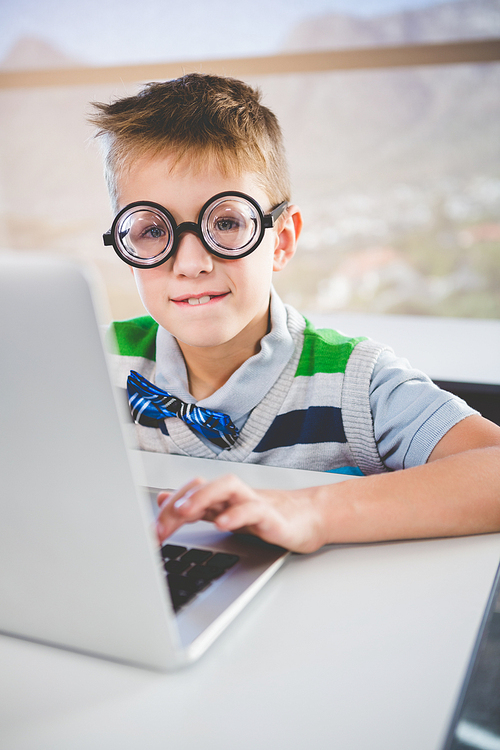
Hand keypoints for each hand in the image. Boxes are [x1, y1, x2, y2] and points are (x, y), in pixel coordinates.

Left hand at [155, 474, 326, 553]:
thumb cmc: (266, 517)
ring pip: (227, 487)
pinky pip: (254, 510)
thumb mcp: (224, 513)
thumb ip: (195, 508)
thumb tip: (163, 499)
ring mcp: (253, 502)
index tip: (151, 532)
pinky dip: (237, 514)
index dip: (167, 508)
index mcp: (220, 497)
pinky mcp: (272, 516)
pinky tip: (224, 523)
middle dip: (178, 503)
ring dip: (203, 497)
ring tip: (184, 511)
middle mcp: (233, 495)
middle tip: (160, 528)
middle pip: (202, 485)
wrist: (309, 519)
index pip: (188, 491)